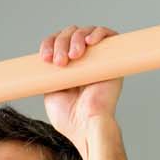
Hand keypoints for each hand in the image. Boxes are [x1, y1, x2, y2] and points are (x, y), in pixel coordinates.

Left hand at [39, 25, 120, 150]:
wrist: (86, 127)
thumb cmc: (69, 118)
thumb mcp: (49, 90)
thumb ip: (48, 72)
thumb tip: (46, 55)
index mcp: (68, 67)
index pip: (57, 42)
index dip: (50, 44)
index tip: (45, 58)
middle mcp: (83, 61)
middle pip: (70, 33)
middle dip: (61, 42)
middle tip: (60, 61)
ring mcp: (98, 59)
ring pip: (86, 32)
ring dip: (75, 38)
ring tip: (74, 56)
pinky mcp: (113, 60)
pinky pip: (110, 35)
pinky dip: (99, 33)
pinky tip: (89, 42)